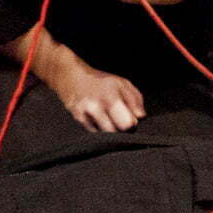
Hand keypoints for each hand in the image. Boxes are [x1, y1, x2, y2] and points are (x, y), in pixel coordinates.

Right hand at [25, 32, 145, 131]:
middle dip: (120, 129)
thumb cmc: (101, 81)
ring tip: (108, 118)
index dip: (132, 124)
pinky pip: (95, 133)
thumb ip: (135, 100)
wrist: (71, 77)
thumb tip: (141, 117)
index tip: (130, 119)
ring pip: (105, 135)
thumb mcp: (122, 84)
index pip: (127, 124)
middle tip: (119, 119)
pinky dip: (99, 129)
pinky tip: (98, 118)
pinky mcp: (78, 120)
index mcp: (111, 96)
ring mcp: (85, 114)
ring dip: (110, 130)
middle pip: (116, 132)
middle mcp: (96, 106)